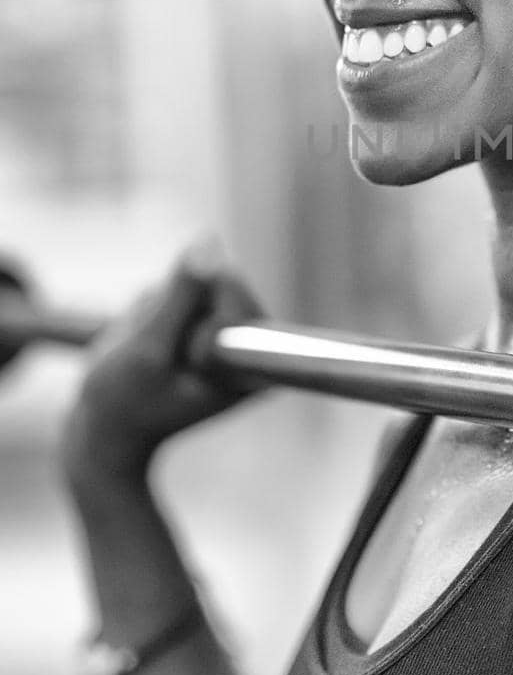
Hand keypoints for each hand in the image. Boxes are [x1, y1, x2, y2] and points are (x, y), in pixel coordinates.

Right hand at [60, 243, 266, 485]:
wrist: (102, 434)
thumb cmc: (121, 405)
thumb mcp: (145, 349)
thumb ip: (179, 296)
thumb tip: (209, 241)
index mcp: (247, 367)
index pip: (233, 290)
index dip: (194, 303)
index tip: (179, 349)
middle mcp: (247, 351)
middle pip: (218, 280)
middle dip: (172, 304)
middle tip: (153, 351)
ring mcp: (226, 339)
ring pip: (194, 283)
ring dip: (157, 309)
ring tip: (146, 354)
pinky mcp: (203, 328)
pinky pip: (178, 291)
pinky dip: (151, 310)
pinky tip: (144, 345)